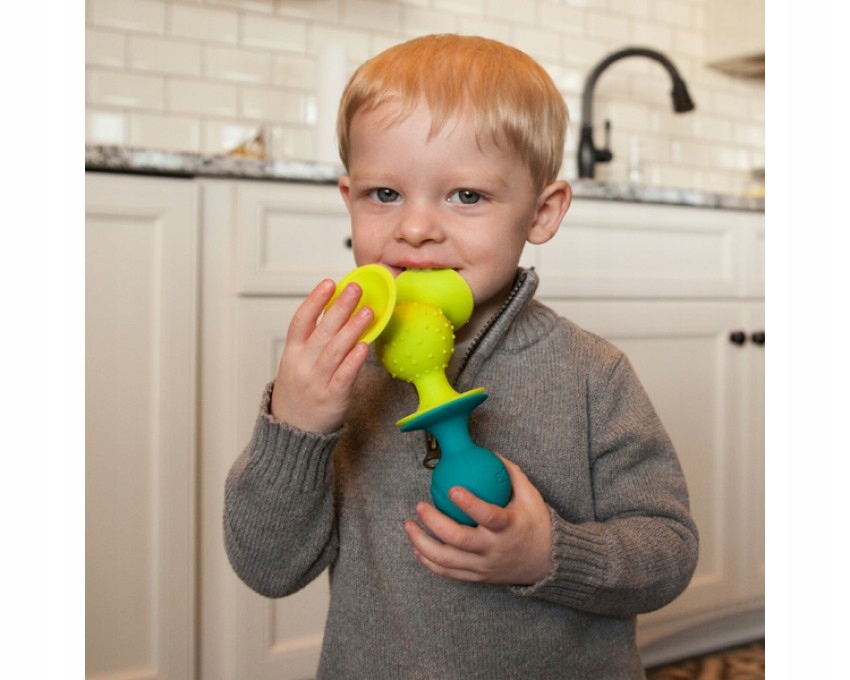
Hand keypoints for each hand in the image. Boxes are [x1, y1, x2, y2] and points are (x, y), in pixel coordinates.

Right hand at [270, 279, 373, 432]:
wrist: (291, 430)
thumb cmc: (299, 391)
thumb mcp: (296, 362)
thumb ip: (314, 340)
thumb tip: (339, 311)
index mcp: (292, 352)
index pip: (301, 321)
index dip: (315, 300)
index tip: (330, 283)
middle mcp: (302, 364)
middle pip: (322, 331)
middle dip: (340, 308)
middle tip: (356, 290)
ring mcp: (316, 382)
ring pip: (335, 351)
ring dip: (352, 329)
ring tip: (368, 312)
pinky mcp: (331, 398)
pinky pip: (344, 376)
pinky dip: (353, 361)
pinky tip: (365, 346)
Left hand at [403, 455, 552, 584]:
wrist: (547, 564)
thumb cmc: (536, 524)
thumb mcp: (531, 496)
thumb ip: (511, 474)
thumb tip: (490, 453)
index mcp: (509, 528)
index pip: (487, 516)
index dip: (469, 504)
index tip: (452, 489)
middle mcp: (494, 549)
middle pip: (459, 539)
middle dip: (434, 522)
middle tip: (420, 505)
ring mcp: (484, 566)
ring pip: (446, 559)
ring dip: (422, 543)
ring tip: (409, 525)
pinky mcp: (477, 577)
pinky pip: (448, 572)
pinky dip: (429, 561)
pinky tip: (417, 547)